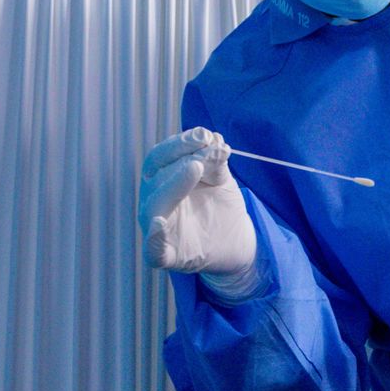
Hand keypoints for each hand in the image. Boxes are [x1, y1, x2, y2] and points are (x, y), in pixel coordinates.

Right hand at [139, 127, 257, 280]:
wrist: (235, 243)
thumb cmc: (220, 206)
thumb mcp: (221, 180)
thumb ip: (216, 162)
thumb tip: (214, 139)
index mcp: (162, 180)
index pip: (161, 157)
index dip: (179, 144)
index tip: (204, 134)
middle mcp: (154, 201)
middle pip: (156, 176)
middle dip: (180, 160)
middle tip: (204, 154)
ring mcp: (157, 228)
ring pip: (155, 206)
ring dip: (173, 186)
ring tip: (194, 168)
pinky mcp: (167, 256)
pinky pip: (153, 250)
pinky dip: (154, 238)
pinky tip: (159, 224)